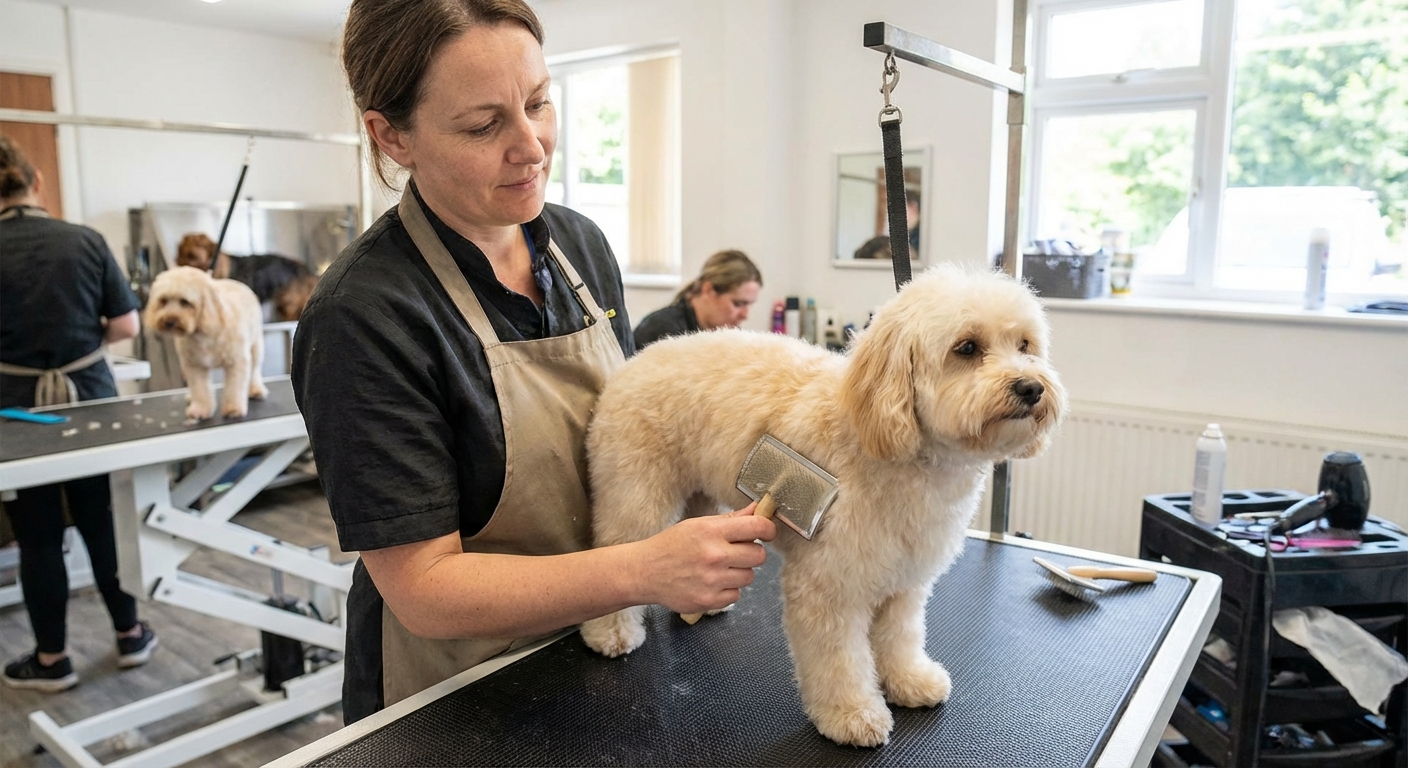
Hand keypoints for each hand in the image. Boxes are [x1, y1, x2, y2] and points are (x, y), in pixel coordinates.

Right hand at [634, 502, 776, 612]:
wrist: (644, 572)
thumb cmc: (671, 545)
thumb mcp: (699, 525)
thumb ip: (731, 519)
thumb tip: (759, 509)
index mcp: (712, 531)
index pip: (757, 527)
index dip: (768, 529)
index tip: (767, 532)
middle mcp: (714, 556)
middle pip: (759, 556)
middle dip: (751, 553)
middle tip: (735, 552)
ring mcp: (712, 580)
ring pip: (749, 577)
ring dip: (739, 573)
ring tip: (718, 569)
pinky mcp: (709, 601)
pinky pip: (736, 595)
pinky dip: (727, 590)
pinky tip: (711, 583)